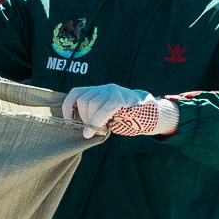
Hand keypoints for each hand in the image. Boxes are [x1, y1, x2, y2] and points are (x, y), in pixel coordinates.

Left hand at [61, 84, 179, 138]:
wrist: (150, 112)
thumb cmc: (126, 116)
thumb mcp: (107, 114)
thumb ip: (94, 114)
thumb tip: (76, 125)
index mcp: (99, 90)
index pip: (76, 93)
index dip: (68, 106)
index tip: (69, 121)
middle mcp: (104, 87)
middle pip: (83, 101)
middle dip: (84, 118)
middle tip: (93, 129)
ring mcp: (113, 90)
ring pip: (91, 104)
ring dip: (92, 121)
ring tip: (102, 128)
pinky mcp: (120, 98)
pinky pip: (103, 109)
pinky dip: (97, 121)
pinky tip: (97, 131)